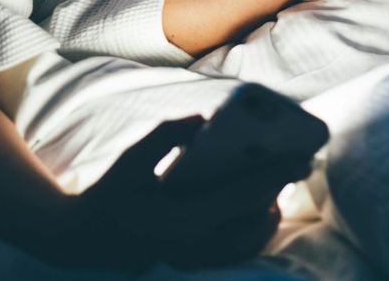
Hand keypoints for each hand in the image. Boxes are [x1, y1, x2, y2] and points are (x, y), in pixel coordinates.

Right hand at [63, 116, 310, 270]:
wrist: (86, 239)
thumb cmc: (110, 194)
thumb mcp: (131, 160)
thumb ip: (165, 137)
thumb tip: (202, 123)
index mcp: (183, 223)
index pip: (242, 197)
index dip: (275, 177)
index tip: (302, 159)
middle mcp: (196, 247)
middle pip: (258, 221)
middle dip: (281, 192)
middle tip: (297, 164)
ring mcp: (197, 260)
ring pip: (253, 241)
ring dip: (271, 211)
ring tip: (278, 183)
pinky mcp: (196, 263)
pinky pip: (239, 251)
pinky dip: (256, 230)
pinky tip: (261, 207)